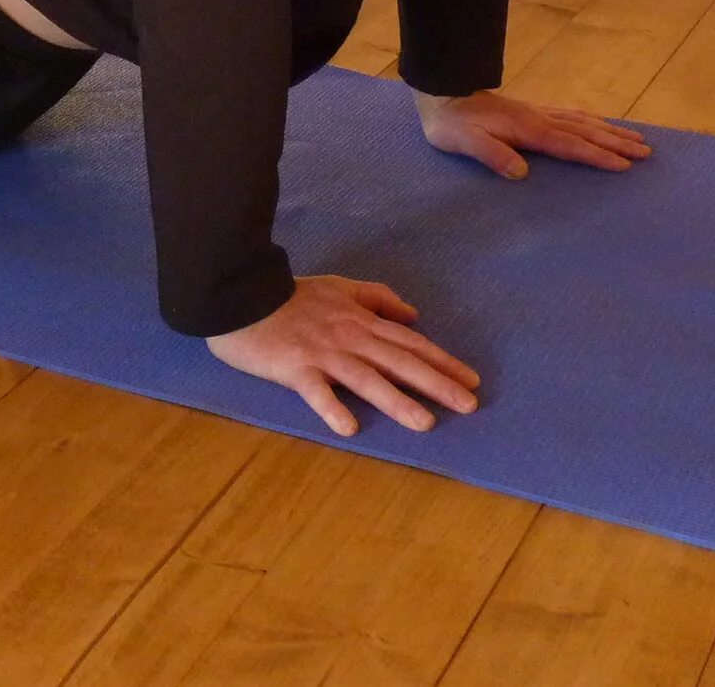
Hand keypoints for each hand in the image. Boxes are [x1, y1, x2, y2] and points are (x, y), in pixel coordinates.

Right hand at [207, 275, 479, 435]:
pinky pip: (316, 391)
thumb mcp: (339, 286)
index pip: (409, 343)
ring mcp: (323, 354)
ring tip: (424, 423)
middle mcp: (350, 338)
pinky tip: (349, 428)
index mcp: (361, 321)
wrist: (243, 295)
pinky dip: (332, 408)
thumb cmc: (291, 295)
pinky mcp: (295, 368)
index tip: (472, 380)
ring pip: (366, 378)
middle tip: (468, 405)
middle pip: (399, 362)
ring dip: (396, 401)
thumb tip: (413, 314)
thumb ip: (376, 298)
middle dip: (436, 384)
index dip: (442, 361)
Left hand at [414, 87, 650, 179]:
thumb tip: (522, 173)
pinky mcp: (531, 111)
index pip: (570, 144)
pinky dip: (592, 121)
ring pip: (582, 120)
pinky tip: (598, 124)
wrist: (442, 92)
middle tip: (647, 152)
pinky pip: (571, 115)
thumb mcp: (465, 143)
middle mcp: (539, 118)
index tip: (625, 166)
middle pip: (585, 131)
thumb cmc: (451, 124)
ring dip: (610, 130)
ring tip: (637, 138)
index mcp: (528, 129)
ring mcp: (537, 112)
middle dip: (616, 142)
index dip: (597, 156)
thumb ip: (493, 156)